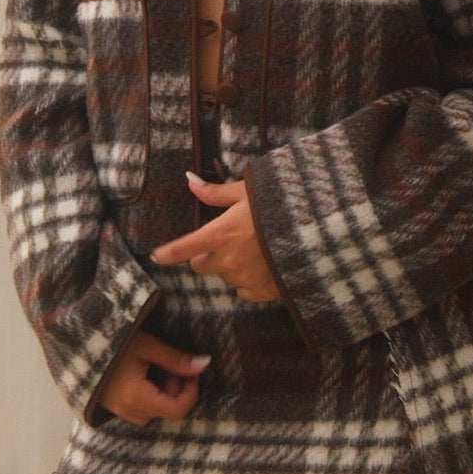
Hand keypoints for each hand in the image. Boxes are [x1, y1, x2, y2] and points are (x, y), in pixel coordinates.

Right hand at [98, 330, 210, 424]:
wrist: (79, 342)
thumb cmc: (113, 340)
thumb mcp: (147, 345)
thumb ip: (176, 359)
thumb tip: (205, 364)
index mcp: (136, 397)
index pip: (177, 410)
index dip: (191, 392)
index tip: (192, 371)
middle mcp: (127, 410)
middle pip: (167, 410)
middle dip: (176, 388)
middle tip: (172, 362)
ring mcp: (119, 411)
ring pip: (154, 410)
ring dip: (163, 391)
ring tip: (156, 365)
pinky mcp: (114, 406)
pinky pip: (140, 408)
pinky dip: (150, 393)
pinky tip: (144, 372)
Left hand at [151, 174, 280, 302]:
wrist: (316, 231)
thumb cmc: (279, 205)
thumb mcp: (247, 191)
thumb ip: (215, 193)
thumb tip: (189, 181)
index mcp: (221, 234)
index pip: (184, 248)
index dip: (167, 253)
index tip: (157, 256)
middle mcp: (228, 260)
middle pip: (200, 265)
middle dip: (207, 255)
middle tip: (225, 240)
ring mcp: (244, 279)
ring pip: (224, 276)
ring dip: (230, 266)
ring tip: (252, 248)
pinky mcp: (261, 292)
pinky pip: (244, 290)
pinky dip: (248, 280)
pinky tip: (262, 264)